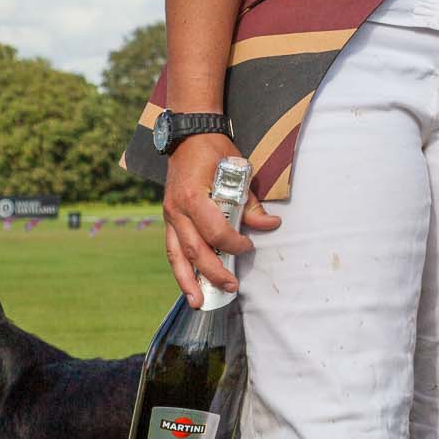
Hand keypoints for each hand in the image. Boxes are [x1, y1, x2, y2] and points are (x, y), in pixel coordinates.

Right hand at [161, 132, 278, 305]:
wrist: (189, 136)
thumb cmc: (216, 152)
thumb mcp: (239, 171)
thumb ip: (252, 203)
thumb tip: (271, 225)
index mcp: (194, 198)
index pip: (214, 232)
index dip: (234, 243)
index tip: (249, 245)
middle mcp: (176, 211)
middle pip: (194, 251)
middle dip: (213, 272)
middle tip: (231, 288)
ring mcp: (168, 216)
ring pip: (175, 256)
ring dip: (187, 281)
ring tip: (198, 302)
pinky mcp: (168, 219)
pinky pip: (171, 248)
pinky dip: (180, 267)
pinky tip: (188, 283)